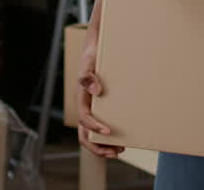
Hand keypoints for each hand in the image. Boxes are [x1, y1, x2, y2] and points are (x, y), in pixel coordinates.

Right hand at [76, 43, 124, 158]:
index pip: (84, 119)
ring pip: (93, 136)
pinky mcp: (101, 110)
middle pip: (84, 135)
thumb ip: (88, 76)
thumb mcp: (88, 64)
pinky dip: (110, 138)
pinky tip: (123, 139)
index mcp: (81, 100)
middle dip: (98, 147)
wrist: (95, 50)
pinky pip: (102, 128)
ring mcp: (93, 111)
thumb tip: (96, 91)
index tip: (108, 131)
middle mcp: (85, 108)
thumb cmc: (91, 57)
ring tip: (120, 150)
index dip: (94, 128)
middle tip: (115, 152)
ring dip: (104, 146)